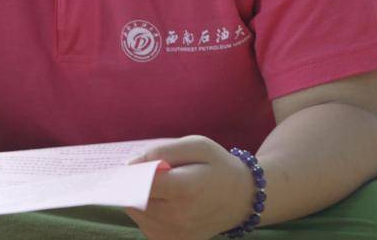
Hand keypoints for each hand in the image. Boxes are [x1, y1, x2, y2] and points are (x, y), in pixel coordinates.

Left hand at [124, 135, 256, 239]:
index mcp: (184, 189)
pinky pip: (145, 224)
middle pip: (134, 198)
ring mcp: (175, 235)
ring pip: (136, 212)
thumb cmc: (219, 167)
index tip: (141, 164)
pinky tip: (167, 203)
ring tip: (167, 189)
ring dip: (142, 198)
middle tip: (159, 175)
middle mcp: (177, 217)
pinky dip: (148, 211)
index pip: (139, 183)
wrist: (244, 199)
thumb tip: (132, 164)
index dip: (134, 171)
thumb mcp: (197, 145)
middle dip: (137, 184)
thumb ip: (162, 151)